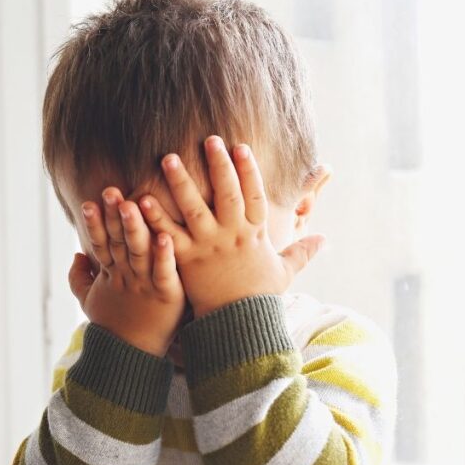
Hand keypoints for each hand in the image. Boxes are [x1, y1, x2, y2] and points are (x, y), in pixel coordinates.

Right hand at [68, 187, 186, 356]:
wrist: (132, 359)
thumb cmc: (113, 328)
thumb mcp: (89, 301)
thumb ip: (79, 277)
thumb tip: (76, 254)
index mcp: (111, 274)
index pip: (100, 244)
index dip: (94, 224)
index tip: (88, 202)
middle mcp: (127, 276)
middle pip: (118, 242)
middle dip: (113, 216)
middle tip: (109, 191)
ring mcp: (145, 285)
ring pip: (139, 252)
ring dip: (135, 228)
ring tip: (132, 205)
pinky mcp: (167, 295)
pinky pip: (164, 273)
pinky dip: (164, 256)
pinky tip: (165, 237)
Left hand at [138, 136, 325, 317]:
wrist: (237, 325)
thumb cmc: (259, 298)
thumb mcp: (284, 272)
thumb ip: (301, 252)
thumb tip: (323, 240)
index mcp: (254, 234)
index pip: (254, 195)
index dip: (248, 170)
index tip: (240, 146)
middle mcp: (231, 235)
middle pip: (226, 193)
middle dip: (218, 165)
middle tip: (208, 140)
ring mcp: (208, 246)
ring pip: (193, 207)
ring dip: (180, 182)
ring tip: (167, 158)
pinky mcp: (186, 259)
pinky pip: (168, 234)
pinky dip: (154, 217)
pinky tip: (141, 200)